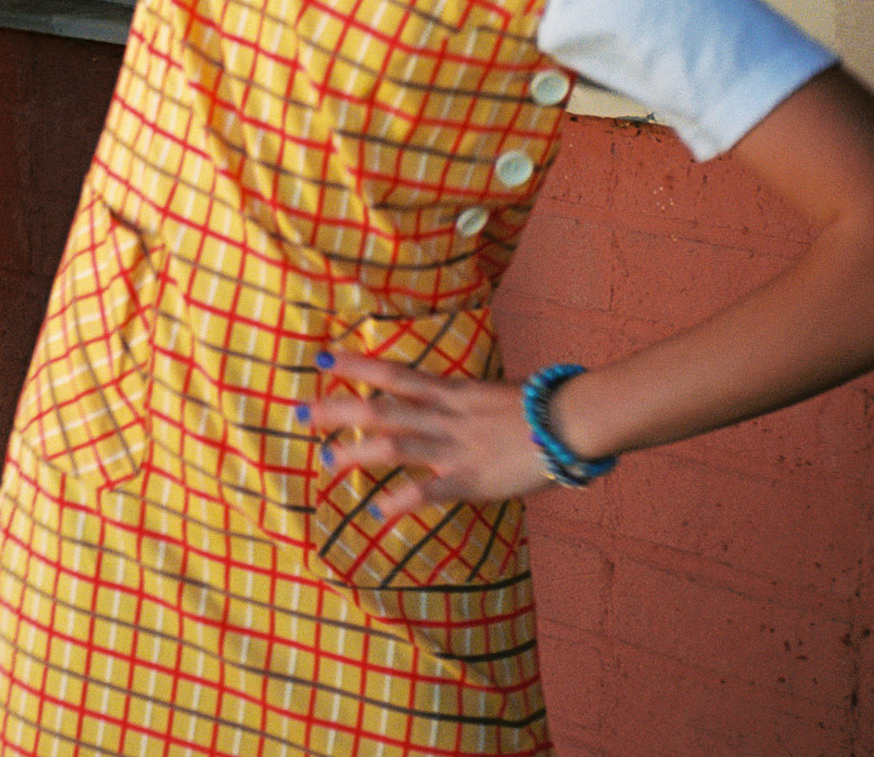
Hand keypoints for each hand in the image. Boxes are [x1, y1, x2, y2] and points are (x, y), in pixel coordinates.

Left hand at [306, 355, 555, 518]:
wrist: (572, 421)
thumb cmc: (538, 407)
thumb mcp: (491, 393)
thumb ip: (461, 400)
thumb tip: (441, 400)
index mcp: (450, 392)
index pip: (394, 374)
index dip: (356, 366)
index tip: (322, 361)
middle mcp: (444, 416)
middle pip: (380, 409)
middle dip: (338, 410)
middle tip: (300, 411)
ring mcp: (455, 448)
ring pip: (394, 446)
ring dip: (356, 454)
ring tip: (324, 462)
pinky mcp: (470, 480)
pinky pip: (427, 491)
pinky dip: (399, 502)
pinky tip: (376, 512)